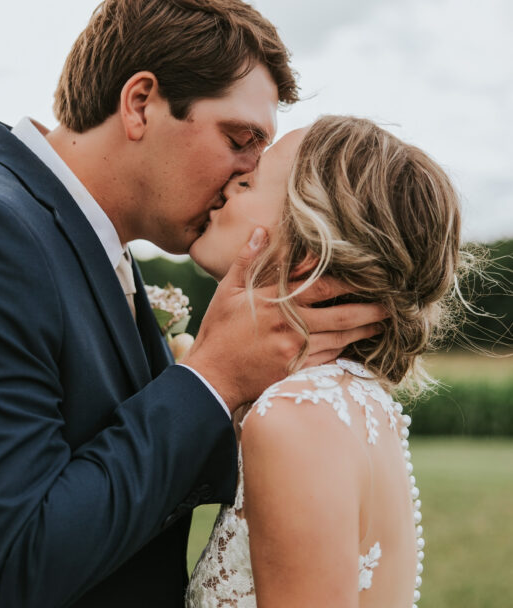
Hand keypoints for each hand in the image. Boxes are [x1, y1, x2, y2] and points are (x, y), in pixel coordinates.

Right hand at [184, 228, 386, 411]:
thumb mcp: (227, 291)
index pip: (324, 286)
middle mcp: (292, 326)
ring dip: (365, 330)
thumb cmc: (219, 332)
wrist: (212, 377)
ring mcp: (296, 351)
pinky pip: (328, 359)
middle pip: (342, 315)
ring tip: (385, 323)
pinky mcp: (295, 371)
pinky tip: (358, 345)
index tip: (374, 274)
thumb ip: (248, 260)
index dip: (352, 280)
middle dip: (371, 309)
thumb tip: (263, 230)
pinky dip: (346, 351)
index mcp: (278, 302)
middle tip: (395, 305)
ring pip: (341, 338)